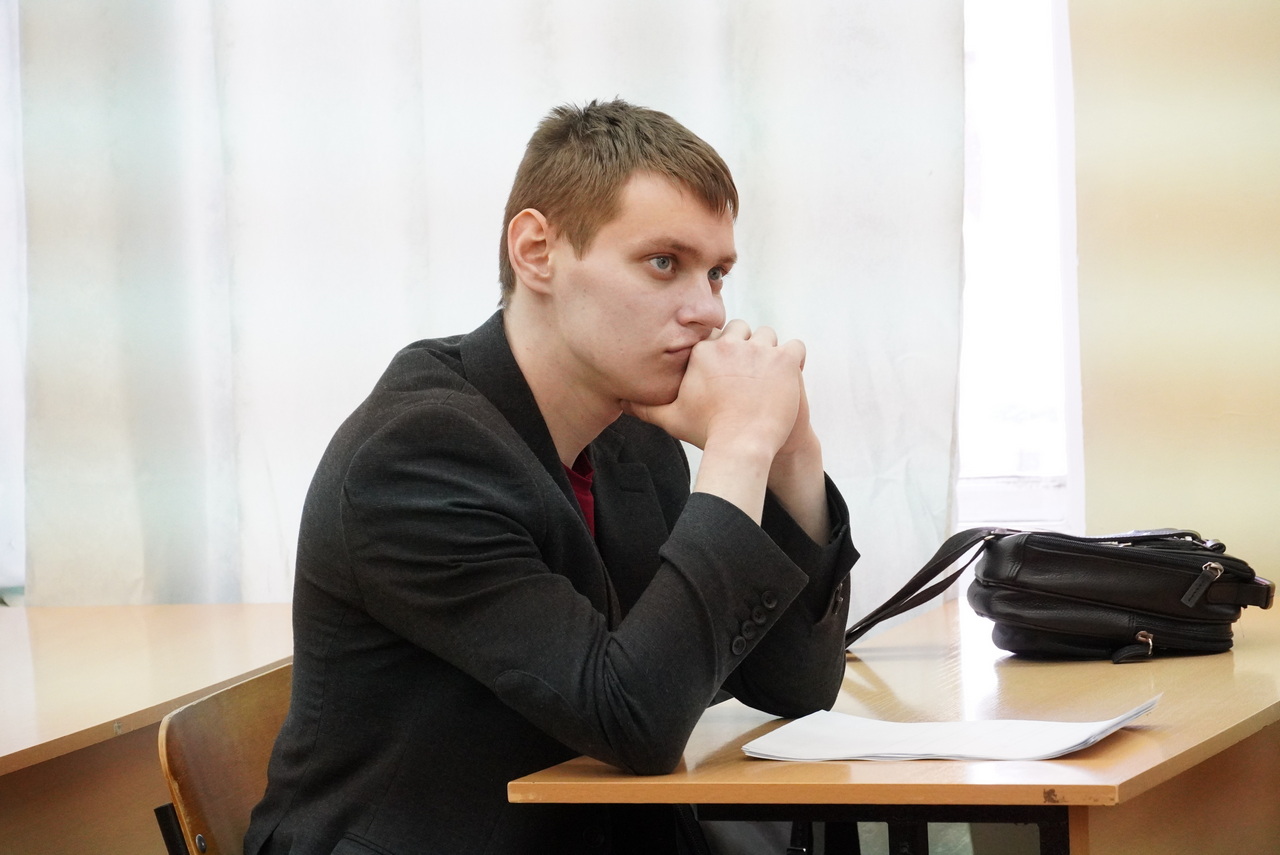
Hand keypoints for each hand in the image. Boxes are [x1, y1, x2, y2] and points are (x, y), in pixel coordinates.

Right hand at [625, 319, 803, 456]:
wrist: (741, 447)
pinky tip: (787, 376)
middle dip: (746, 346)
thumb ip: (645, 407)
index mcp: (704, 352)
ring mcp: (759, 350)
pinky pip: (794, 346)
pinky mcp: (784, 360)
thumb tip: (620, 403)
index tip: (728, 369)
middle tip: (749, 373)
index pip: (716, 335)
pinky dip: (794, 358)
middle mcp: (730, 345)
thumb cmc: (707, 433)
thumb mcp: (670, 418)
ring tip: (768, 377)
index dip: (724, 351)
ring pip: (768, 335)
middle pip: (742, 330)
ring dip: (769, 352)